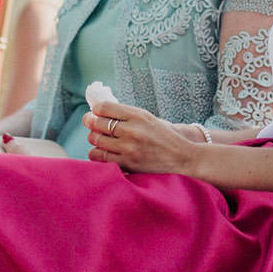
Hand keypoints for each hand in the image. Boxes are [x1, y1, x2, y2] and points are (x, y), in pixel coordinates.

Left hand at [83, 102, 199, 174]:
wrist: (182, 157)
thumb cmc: (164, 136)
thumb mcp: (148, 117)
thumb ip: (126, 114)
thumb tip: (99, 111)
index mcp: (137, 115)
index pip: (104, 107)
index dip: (95, 109)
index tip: (95, 112)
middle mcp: (132, 130)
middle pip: (97, 123)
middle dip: (90, 123)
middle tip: (91, 124)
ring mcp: (129, 148)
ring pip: (96, 141)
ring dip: (94, 139)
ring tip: (98, 139)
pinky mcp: (128, 164)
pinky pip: (101, 158)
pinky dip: (97, 154)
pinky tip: (101, 152)